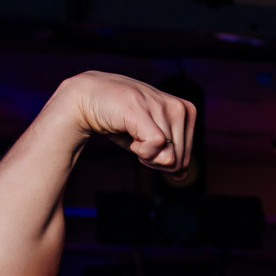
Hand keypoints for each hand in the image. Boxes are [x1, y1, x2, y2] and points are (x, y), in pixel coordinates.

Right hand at [61, 71, 195, 180]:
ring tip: (133, 131)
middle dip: (155, 159)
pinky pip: (156, 147)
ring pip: (168, 157)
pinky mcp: (144, 111)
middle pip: (178, 161)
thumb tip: (182, 177)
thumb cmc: (122, 121)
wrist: (89, 99)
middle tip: (138, 138)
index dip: (162, 161)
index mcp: (186, 111)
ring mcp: (162, 106)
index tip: (147, 142)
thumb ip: (170, 155)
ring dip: (144, 153)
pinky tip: (130, 132)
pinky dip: (139, 150)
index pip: (185, 160)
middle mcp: (179, 107)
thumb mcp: (152, 139)